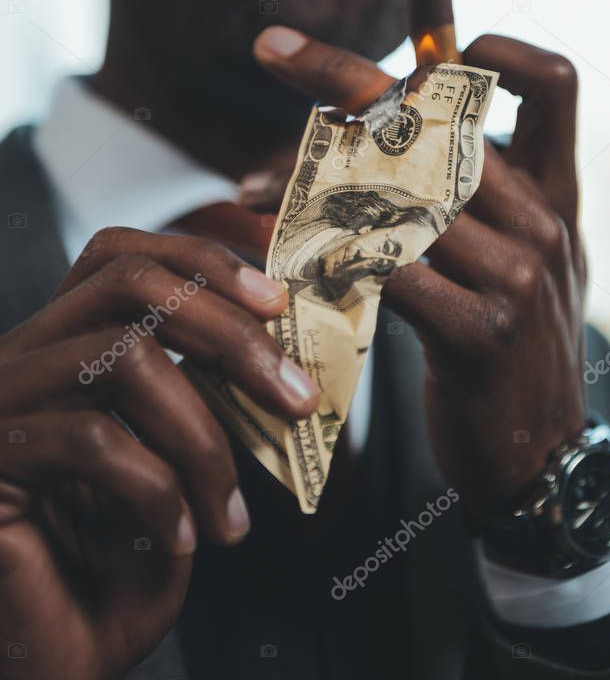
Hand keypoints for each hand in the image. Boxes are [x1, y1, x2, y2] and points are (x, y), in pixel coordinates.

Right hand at [0, 227, 318, 679]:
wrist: (50, 660)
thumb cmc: (117, 565)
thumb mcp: (177, 465)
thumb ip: (208, 399)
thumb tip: (287, 357)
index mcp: (64, 344)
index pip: (123, 256)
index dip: (202, 261)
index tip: (278, 301)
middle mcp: (22, 355)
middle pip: (132, 283)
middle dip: (232, 334)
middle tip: (297, 398)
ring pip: (122, 356)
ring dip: (204, 435)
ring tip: (231, 515)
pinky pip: (94, 439)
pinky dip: (157, 488)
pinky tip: (178, 539)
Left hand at [254, 26, 586, 519]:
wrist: (540, 457)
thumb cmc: (506, 344)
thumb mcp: (517, 259)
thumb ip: (477, 199)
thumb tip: (388, 138)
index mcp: (555, 191)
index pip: (552, 83)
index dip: (494, 48)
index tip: (415, 48)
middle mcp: (543, 221)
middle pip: (439, 116)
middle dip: (341, 74)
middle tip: (271, 49)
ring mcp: (518, 277)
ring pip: (395, 190)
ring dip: (307, 181)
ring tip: (249, 187)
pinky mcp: (479, 334)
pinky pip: (387, 271)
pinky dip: (324, 257)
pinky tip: (283, 260)